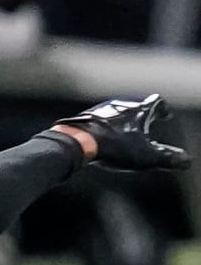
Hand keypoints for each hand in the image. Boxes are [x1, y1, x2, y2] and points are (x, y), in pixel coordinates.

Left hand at [53, 96, 190, 171]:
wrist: (77, 142)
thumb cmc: (114, 147)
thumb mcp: (144, 156)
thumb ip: (167, 158)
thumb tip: (186, 161)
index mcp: (138, 111)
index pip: (157, 103)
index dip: (162, 110)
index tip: (165, 115)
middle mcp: (120, 106)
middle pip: (135, 107)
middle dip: (140, 117)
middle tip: (143, 126)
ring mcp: (100, 111)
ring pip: (115, 114)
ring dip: (120, 122)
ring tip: (122, 133)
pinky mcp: (83, 119)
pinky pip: (96, 122)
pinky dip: (102, 129)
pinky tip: (99, 139)